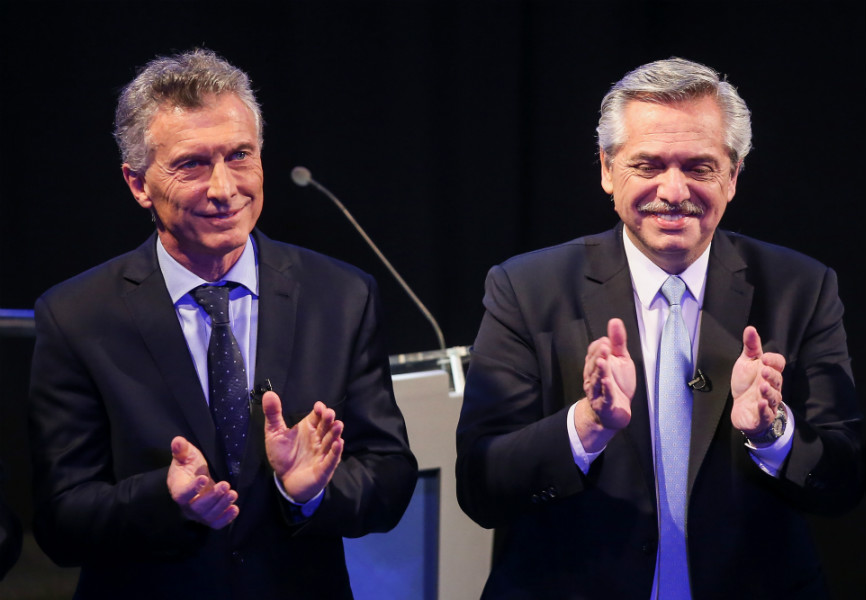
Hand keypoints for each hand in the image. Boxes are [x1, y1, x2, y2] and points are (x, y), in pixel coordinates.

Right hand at [167, 436, 238, 528]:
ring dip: (222, 506)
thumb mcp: (186, 455)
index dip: (192, 489)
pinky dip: (226, 519)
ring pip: (208, 516)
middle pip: (197, 508)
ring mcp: (198, 513)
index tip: (204, 478)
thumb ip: (182, 449)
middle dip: (213, 497)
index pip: (182, 494)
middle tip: (226, 485)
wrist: (195, 478)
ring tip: (233, 493)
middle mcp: (187, 505)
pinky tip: (235, 509)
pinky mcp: (209, 517)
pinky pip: (216, 524)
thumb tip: (178, 441)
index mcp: (178, 488)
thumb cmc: (189, 466)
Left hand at [262, 392, 343, 503]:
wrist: (286, 480)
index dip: (320, 410)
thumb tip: (269, 393)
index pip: (318, 416)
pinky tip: (338, 444)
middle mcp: (318, 438)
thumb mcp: (274, 434)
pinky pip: (331, 459)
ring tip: (338, 425)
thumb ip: (273, 414)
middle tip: (329, 414)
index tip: (319, 407)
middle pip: (327, 426)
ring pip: (331, 441)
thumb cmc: (283, 456)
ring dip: (335, 433)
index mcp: (309, 428)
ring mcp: (322, 452)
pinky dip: (336, 452)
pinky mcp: (324, 467)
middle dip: (329, 419)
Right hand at [577, 318, 635, 450]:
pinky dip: (606, 389)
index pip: (593, 352)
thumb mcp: (620, 360)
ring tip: (603, 361)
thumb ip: (617, 342)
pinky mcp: (605, 405)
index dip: (599, 347)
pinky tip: (607, 381)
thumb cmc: (617, 384)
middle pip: (593, 365)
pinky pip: (605, 396)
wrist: (615, 412)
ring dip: (600, 371)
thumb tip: (615, 320)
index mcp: (594, 365)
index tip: (607, 341)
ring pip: (596, 380)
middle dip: (598, 356)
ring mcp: (597, 392)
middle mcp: (592, 377)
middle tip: (605, 346)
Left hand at [730, 326, 785, 435]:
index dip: (773, 361)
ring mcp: (769, 402)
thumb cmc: (746, 384)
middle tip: (763, 371)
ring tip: (762, 387)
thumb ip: (750, 347)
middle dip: (771, 376)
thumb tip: (750, 328)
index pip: (779, 364)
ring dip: (768, 392)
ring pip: (774, 397)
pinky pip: (767, 414)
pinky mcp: (763, 416)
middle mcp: (772, 387)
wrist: (741, 408)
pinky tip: (761, 404)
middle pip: (777, 380)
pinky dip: (765, 409)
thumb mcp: (745, 363)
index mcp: (769, 372)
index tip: (764, 358)